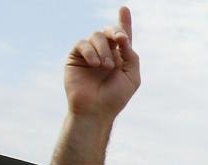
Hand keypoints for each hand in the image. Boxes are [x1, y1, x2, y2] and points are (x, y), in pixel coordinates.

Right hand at [65, 6, 140, 120]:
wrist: (95, 110)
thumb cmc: (115, 97)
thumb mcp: (131, 77)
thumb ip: (131, 56)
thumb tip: (123, 39)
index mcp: (120, 57)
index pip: (122, 37)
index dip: (124, 22)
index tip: (124, 8)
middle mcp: (105, 53)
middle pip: (109, 31)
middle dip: (116, 31)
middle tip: (121, 40)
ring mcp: (90, 54)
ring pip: (97, 36)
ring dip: (104, 49)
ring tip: (106, 66)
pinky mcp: (75, 56)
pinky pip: (82, 44)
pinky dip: (91, 52)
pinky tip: (95, 64)